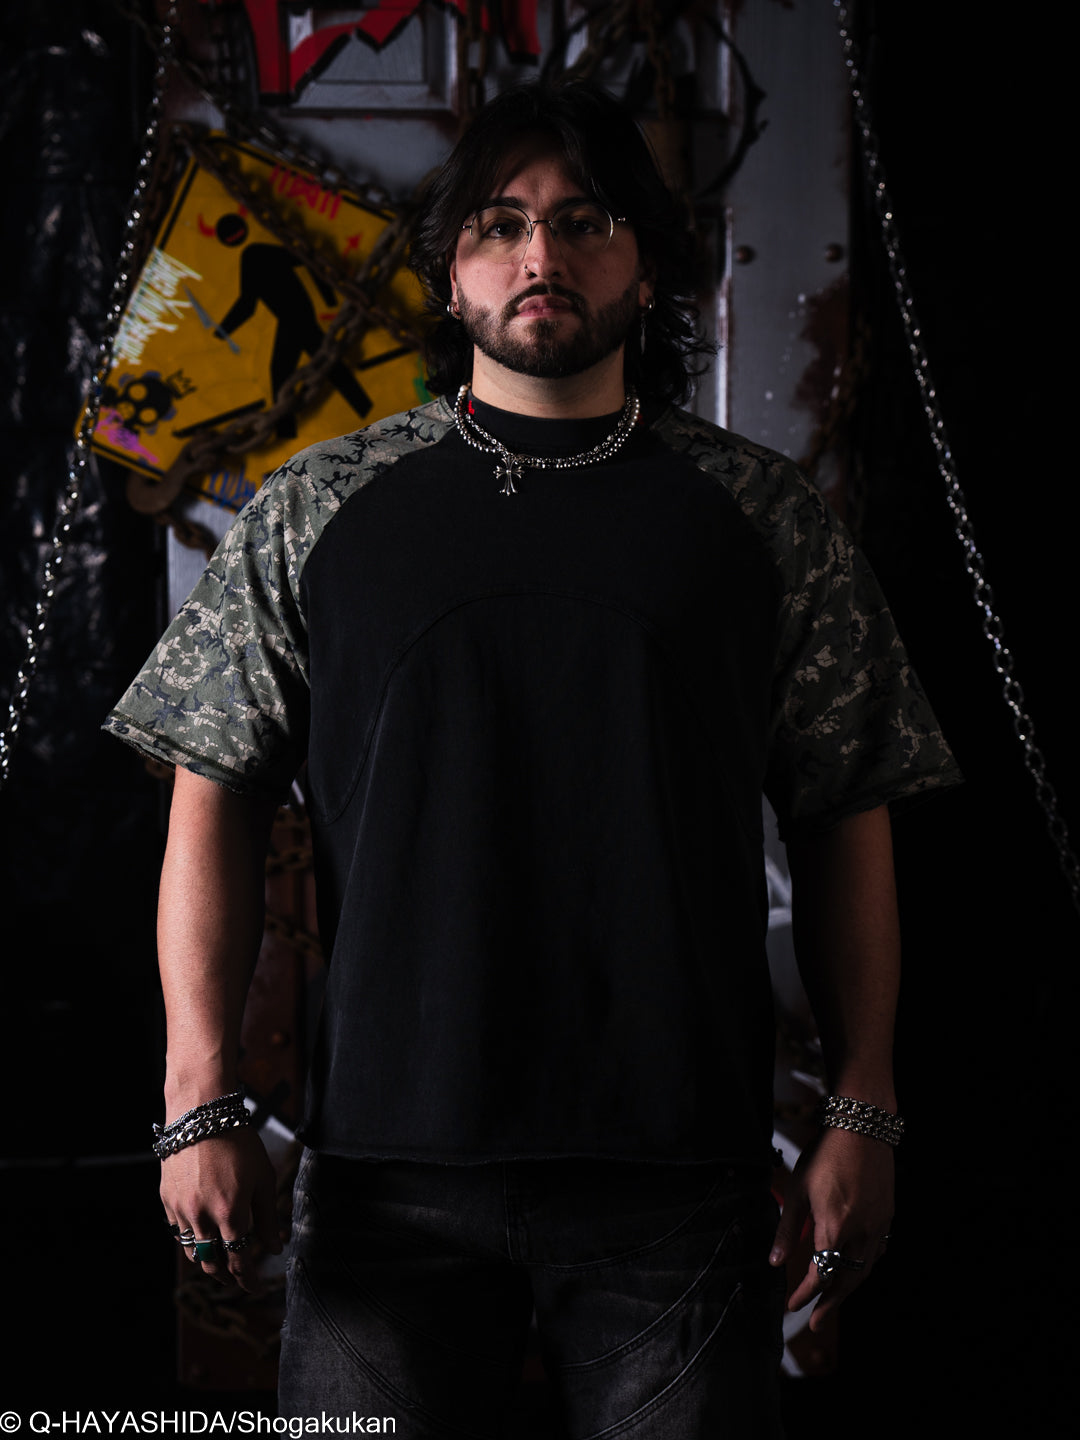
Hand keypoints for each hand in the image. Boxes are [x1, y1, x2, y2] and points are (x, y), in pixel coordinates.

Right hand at [161, 1127, 282, 1292]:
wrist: (201, 1115)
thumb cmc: (237, 1142)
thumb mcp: (262, 1177)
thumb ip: (267, 1216)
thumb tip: (274, 1248)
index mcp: (230, 1213)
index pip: (239, 1260)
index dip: (248, 1279)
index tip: (255, 1287)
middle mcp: (202, 1217)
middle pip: (212, 1264)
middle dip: (227, 1276)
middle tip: (238, 1278)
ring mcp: (180, 1210)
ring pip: (192, 1252)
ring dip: (207, 1261)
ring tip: (221, 1260)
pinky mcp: (166, 1201)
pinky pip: (178, 1232)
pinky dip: (191, 1240)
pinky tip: (202, 1235)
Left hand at [769, 1126, 893, 1331]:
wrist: (862, 1127)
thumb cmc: (825, 1154)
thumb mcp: (797, 1190)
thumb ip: (788, 1229)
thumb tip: (774, 1261)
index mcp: (835, 1228)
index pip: (820, 1275)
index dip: (804, 1294)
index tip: (792, 1305)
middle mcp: (861, 1232)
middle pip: (846, 1281)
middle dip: (829, 1305)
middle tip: (815, 1324)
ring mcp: (878, 1225)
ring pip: (865, 1269)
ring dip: (848, 1289)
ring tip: (833, 1302)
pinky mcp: (888, 1215)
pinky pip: (878, 1251)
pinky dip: (866, 1266)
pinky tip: (857, 1268)